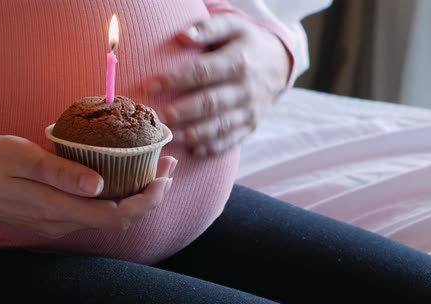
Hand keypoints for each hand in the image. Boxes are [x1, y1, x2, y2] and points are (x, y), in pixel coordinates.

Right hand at [0, 135, 175, 237]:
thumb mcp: (24, 160)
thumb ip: (62, 174)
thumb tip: (100, 185)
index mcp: (58, 209)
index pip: (118, 216)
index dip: (148, 200)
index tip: (165, 176)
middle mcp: (62, 222)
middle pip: (120, 218)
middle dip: (150, 195)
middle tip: (168, 165)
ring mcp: (57, 222)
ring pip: (108, 215)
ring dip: (135, 195)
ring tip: (153, 167)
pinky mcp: (52, 215)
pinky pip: (93, 211)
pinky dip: (116, 195)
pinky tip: (122, 175)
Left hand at [146, 14, 288, 156]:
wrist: (279, 64)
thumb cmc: (246, 43)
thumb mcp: (232, 26)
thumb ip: (208, 28)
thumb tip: (182, 36)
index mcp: (238, 62)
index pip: (202, 72)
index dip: (175, 80)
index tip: (150, 87)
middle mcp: (246, 89)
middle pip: (211, 103)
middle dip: (183, 112)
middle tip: (160, 117)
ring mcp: (250, 110)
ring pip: (220, 126)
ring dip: (195, 134)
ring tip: (172, 136)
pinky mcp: (251, 126)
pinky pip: (231, 140)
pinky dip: (212, 148)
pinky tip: (193, 150)